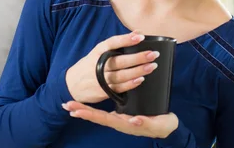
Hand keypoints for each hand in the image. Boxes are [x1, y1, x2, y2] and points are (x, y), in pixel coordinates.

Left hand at [62, 101, 178, 138]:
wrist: (167, 127)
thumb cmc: (160, 124)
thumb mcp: (154, 124)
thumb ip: (145, 122)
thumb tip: (133, 119)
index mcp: (124, 123)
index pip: (103, 119)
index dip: (89, 114)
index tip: (75, 111)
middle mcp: (119, 121)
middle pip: (97, 116)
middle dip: (81, 110)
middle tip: (67, 105)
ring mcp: (120, 119)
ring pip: (99, 115)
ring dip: (84, 110)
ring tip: (70, 105)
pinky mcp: (123, 114)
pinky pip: (106, 112)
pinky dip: (93, 110)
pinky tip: (82, 108)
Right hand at [65, 31, 159, 103]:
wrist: (72, 84)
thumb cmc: (90, 65)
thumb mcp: (99, 51)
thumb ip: (118, 44)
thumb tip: (138, 32)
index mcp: (98, 51)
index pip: (112, 43)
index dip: (126, 39)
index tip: (140, 36)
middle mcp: (98, 64)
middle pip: (120, 60)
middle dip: (138, 57)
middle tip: (153, 54)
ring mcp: (100, 78)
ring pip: (122, 75)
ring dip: (138, 70)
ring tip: (152, 66)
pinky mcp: (103, 91)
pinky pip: (119, 88)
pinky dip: (130, 84)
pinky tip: (141, 79)